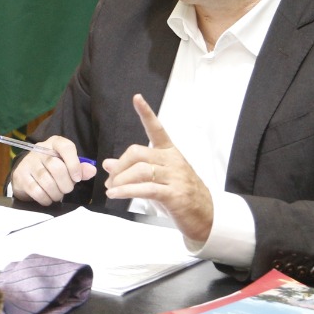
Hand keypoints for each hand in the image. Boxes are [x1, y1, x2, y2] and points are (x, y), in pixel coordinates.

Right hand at [9, 134, 96, 204]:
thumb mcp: (67, 164)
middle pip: (57, 168)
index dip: (74, 164)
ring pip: (47, 182)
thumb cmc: (51, 167)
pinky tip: (48, 198)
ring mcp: (28, 163)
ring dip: (56, 193)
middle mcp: (40, 150)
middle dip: (66, 184)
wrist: (26, 172)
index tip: (77, 178)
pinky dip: (46, 199)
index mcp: (54, 143)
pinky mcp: (20, 176)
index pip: (66, 147)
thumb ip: (80, 168)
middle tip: (67, 189)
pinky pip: (37, 191)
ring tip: (58, 194)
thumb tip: (92, 171)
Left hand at [100, 94, 213, 243]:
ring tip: (112, 190)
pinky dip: (126, 192)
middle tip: (110, 180)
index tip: (137, 98)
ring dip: (120, 181)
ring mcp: (175, 177)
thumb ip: (133, 169)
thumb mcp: (156, 179)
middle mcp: (173, 161)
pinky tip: (115, 195)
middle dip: (119, 166)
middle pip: (137, 152)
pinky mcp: (174, 194)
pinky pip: (145, 189)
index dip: (146, 113)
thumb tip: (107, 163)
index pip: (157, 129)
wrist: (206, 216)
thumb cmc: (179, 195)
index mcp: (170, 152)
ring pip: (139, 170)